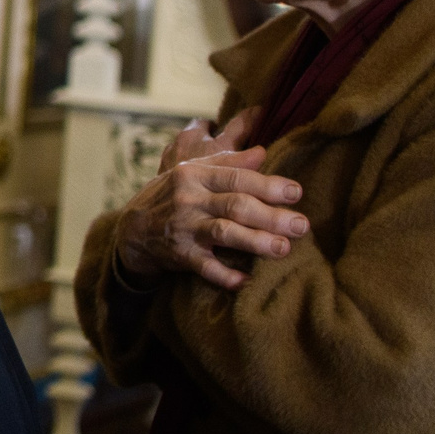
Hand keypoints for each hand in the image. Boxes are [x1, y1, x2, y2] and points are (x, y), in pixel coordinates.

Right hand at [113, 111, 302, 292]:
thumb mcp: (192, 172)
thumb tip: (263, 152)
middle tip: (301, 225)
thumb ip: (228, 163)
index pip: (237, 178)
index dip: (268, 185)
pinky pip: (206, 267)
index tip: (296, 193)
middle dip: (271, 216)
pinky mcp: (181, 255)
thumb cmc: (172, 195)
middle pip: (235, 205)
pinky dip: (226, 276)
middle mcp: (189, 200)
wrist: (133, 229)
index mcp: (194, 175)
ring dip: (256, 242)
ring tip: (284, 249)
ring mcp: (184, 228)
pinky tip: (247, 281)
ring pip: (224, 233)